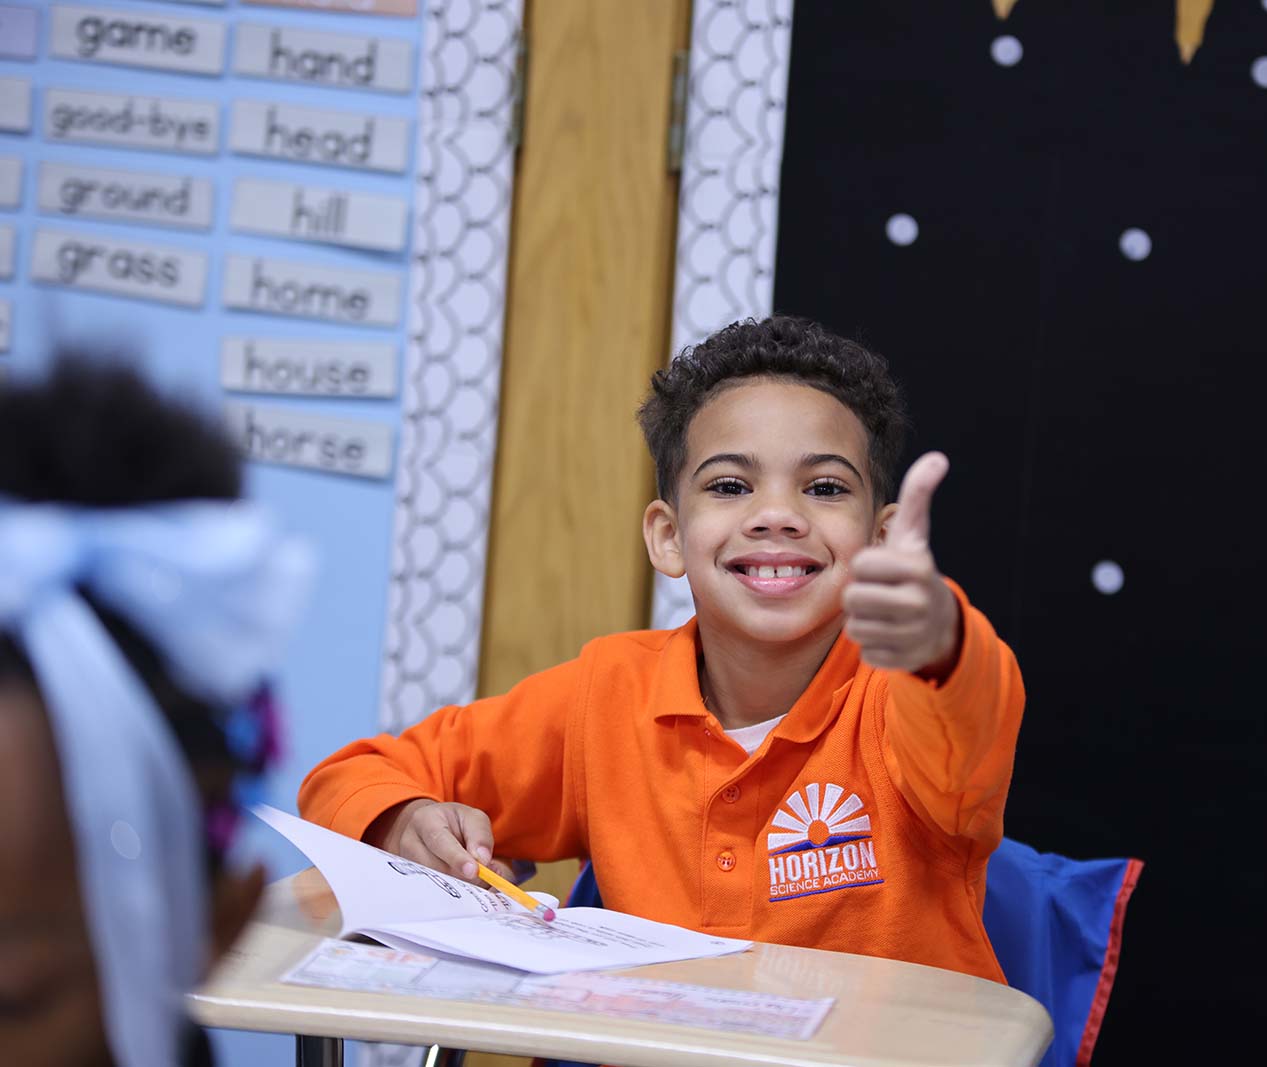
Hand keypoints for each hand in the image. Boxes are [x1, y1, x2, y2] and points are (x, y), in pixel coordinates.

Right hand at [365, 798, 515, 883]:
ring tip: (480, 888)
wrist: (414, 829)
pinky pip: (428, 894)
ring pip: (432, 883)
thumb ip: (481, 836)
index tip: (473, 870)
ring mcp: (405, 865)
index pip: (439, 840)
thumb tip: (486, 862)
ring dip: (459, 889)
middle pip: (436, 867)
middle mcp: (410, 844)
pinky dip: (448, 898)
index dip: (456, 857)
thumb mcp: (470, 817)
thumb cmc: (450, 822)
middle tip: (488, 883)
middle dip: (464, 877)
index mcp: (426, 821)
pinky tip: (464, 900)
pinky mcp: (406, 882)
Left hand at [843, 451, 960, 675]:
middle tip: (878, 593)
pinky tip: (890, 635)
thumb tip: (937, 458)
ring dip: (863, 620)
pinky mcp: (900, 660)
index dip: (865, 566)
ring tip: (885, 613)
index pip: (860, 565)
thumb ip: (917, 496)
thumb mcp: (913, 535)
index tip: (883, 569)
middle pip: (852, 598)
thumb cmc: (912, 572)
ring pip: (855, 627)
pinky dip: (873, 644)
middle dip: (859, 595)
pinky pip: (865, 651)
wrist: (939, 625)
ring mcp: (911, 635)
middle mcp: (918, 603)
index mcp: (917, 568)